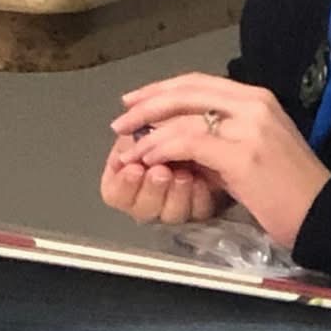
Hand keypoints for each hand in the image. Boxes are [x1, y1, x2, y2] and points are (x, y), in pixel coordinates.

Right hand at [99, 132, 228, 224]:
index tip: (134, 169)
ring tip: (184, 176)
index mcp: (127, 174)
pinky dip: (198, 196)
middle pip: (141, 209)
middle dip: (151, 189)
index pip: (115, 193)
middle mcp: (148, 196)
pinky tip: (202, 182)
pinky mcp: (201, 208)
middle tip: (160, 172)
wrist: (215, 131)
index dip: (124, 183)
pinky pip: (198, 212)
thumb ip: (138, 119)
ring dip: (175, 194)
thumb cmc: (181, 122)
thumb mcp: (157, 116)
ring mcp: (174, 205)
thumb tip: (123, 121)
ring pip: (169, 214)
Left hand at [110, 73, 330, 249]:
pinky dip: (162, 148)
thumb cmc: (292, 187)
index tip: (137, 100)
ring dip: (149, 131)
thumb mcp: (254, 149)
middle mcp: (253, 103)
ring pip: (184, 116)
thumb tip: (180, 139)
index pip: (200, 82)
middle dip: (148, 103)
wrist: (325, 213)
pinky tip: (149, 157)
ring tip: (129, 147)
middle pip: (187, 91)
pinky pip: (189, 142)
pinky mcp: (242, 154)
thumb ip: (221, 138)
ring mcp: (249, 126)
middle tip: (121, 118)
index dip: (164, 89)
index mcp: (257, 98)